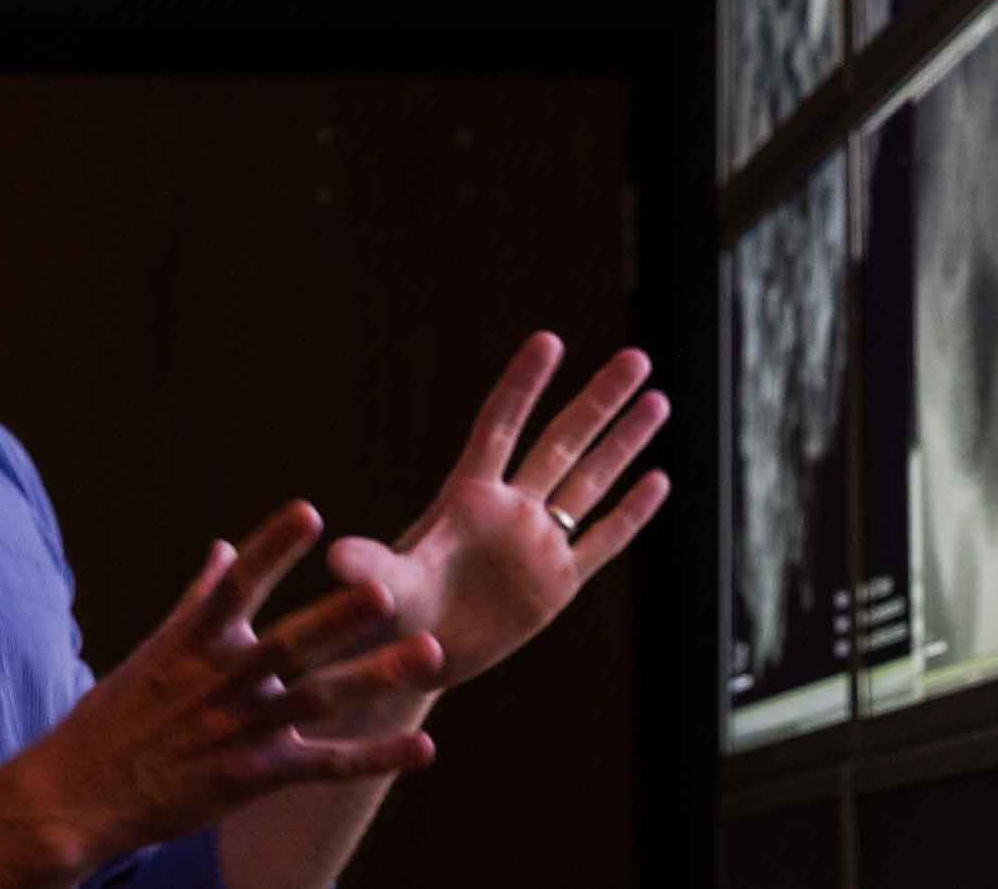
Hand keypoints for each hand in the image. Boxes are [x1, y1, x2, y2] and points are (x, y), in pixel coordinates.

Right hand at [0, 501, 447, 873]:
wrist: (79, 794)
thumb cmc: (114, 717)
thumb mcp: (153, 650)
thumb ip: (198, 598)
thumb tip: (221, 545)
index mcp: (195, 642)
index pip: (237, 585)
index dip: (271, 548)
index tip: (308, 511)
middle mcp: (222, 682)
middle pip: (289, 645)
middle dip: (338, 619)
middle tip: (387, 592)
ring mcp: (241, 730)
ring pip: (320, 700)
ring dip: (376, 678)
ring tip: (430, 655)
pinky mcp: (254, 778)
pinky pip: (326, 765)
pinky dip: (375, 756)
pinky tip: (423, 746)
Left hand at [327, 332, 670, 689]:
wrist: (413, 657)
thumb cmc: (387, 615)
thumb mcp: (381, 591)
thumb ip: (369, 570)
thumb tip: (338, 558)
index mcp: (465, 498)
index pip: (501, 427)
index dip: (523, 385)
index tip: (549, 340)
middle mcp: (509, 509)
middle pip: (562, 441)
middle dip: (599, 400)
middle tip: (637, 358)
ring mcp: (537, 543)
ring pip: (590, 481)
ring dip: (625, 442)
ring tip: (658, 398)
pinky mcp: (557, 583)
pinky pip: (602, 540)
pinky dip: (631, 512)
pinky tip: (659, 479)